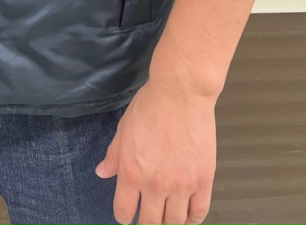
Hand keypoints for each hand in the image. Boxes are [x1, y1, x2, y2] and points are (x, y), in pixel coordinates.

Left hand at [95, 76, 216, 224]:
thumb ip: (113, 156)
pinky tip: (188, 214)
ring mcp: (181, 185)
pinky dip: (193, 218)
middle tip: (148, 219)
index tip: (127, 214)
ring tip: (167, 216)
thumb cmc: (151, 106)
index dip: (124, 216)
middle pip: (151, 223)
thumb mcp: (123, 130)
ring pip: (175, 221)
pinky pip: (199, 211)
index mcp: (132, 173)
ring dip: (169, 222)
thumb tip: (102, 171)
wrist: (180, 93)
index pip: (124, 212)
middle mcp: (155, 185)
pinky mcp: (203, 180)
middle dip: (147, 224)